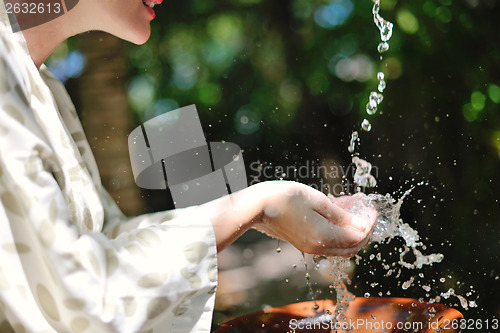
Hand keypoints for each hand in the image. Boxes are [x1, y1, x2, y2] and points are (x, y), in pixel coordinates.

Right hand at [252, 181, 376, 256]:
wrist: (256, 206)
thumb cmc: (284, 198)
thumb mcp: (316, 200)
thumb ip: (340, 214)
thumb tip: (360, 224)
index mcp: (324, 237)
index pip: (358, 237)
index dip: (369, 224)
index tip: (371, 208)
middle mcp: (318, 247)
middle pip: (351, 246)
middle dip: (363, 230)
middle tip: (366, 211)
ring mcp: (309, 247)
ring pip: (340, 246)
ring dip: (351, 229)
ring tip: (352, 206)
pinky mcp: (303, 242)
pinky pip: (328, 241)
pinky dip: (338, 230)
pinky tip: (336, 211)